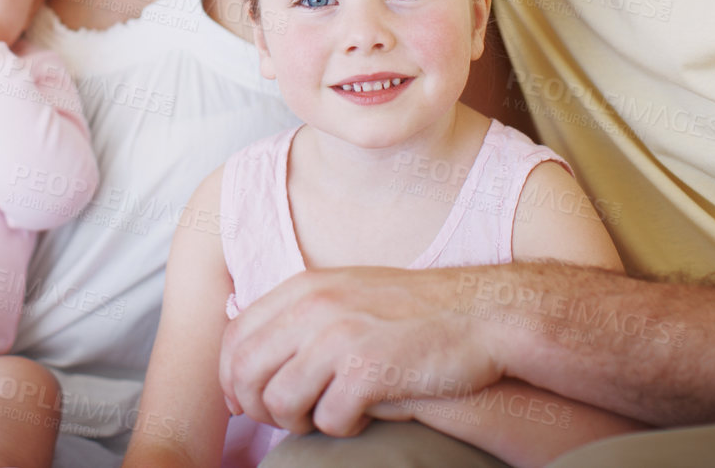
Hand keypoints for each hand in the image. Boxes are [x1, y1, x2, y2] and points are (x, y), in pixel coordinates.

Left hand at [219, 267, 502, 437]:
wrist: (481, 314)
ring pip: (279, 401)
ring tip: (325, 416)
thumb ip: (300, 317)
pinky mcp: (369, 370)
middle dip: (257, 407)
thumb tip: (251, 357)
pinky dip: (341, 427)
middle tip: (286, 419)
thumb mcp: (346, 295)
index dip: (232, 379)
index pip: (236, 338)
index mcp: (304, 287)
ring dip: (297, 422)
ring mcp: (340, 337)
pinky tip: (363, 416)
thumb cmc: (413, 312)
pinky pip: (328, 419)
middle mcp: (314, 307)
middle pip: (246, 372)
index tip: (246, 403)